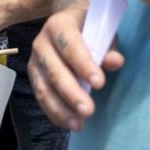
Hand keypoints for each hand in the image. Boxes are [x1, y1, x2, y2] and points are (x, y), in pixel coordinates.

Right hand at [28, 7, 123, 130]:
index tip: (99, 83)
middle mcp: (41, 42)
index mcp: (59, 25)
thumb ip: (109, 48)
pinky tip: (69, 123)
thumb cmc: (90, 29)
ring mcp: (35, 60)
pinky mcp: (34, 77)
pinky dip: (54, 113)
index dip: (83, 65)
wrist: (70, 24)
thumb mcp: (103, 32)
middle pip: (54, 70)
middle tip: (89, 111)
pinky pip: (41, 98)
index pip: (70, 45)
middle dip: (71, 93)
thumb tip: (115, 62)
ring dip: (60, 109)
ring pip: (44, 87)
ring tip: (78, 124)